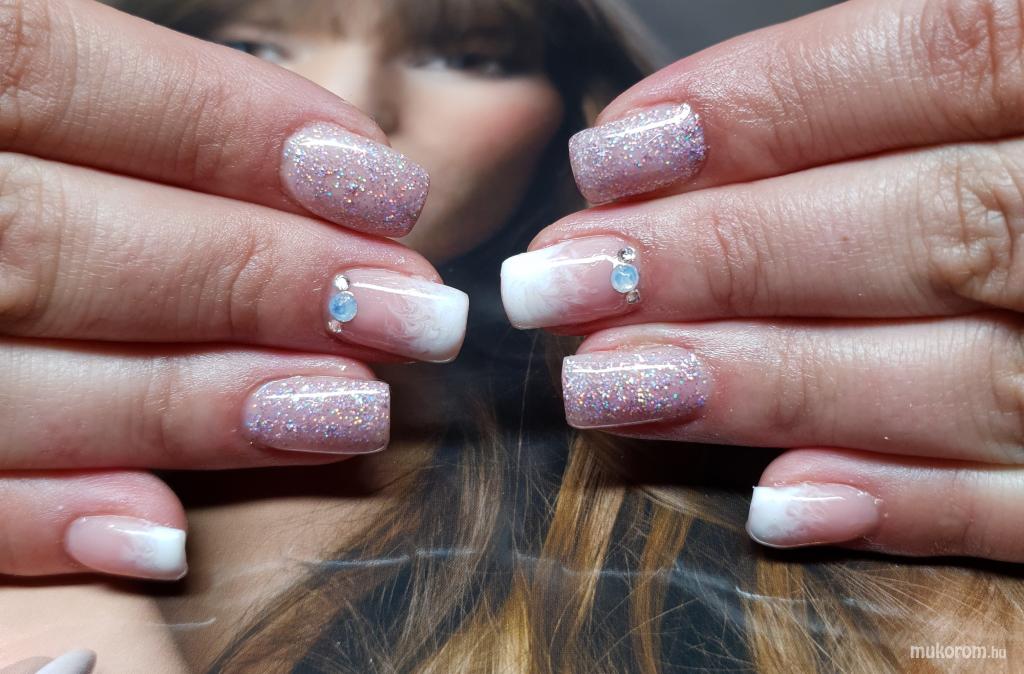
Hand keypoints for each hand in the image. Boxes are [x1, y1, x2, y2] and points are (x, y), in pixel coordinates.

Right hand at [0, 0, 466, 579]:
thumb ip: (64, 87)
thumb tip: (284, 146)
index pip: (43, 66)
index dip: (222, 123)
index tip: (380, 180)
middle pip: (46, 239)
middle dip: (248, 278)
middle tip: (409, 309)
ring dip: (185, 403)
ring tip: (345, 409)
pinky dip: (30, 521)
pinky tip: (158, 530)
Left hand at [502, 0, 1023, 560]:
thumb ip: (940, 76)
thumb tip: (706, 134)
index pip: (949, 51)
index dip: (768, 105)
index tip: (612, 155)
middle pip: (936, 224)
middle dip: (730, 255)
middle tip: (565, 283)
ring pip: (974, 372)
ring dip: (777, 382)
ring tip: (616, 384)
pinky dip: (916, 506)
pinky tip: (781, 502)